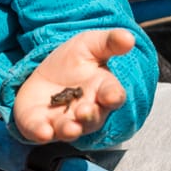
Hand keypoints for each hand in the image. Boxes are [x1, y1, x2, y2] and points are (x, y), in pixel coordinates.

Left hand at [13, 28, 134, 142]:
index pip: (113, 95)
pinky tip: (43, 132)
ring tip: (70, 128)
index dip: (113, 96)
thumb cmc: (73, 61)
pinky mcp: (40, 125)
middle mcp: (86, 110)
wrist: (43, 74)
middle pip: (92, 118)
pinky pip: (41, 133)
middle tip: (85, 111)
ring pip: (70, 130)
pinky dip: (42, 133)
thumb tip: (129, 37)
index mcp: (102, 90)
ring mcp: (63, 121)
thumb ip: (109, 42)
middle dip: (89, 116)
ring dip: (70, 130)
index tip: (112, 96)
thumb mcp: (89, 44)